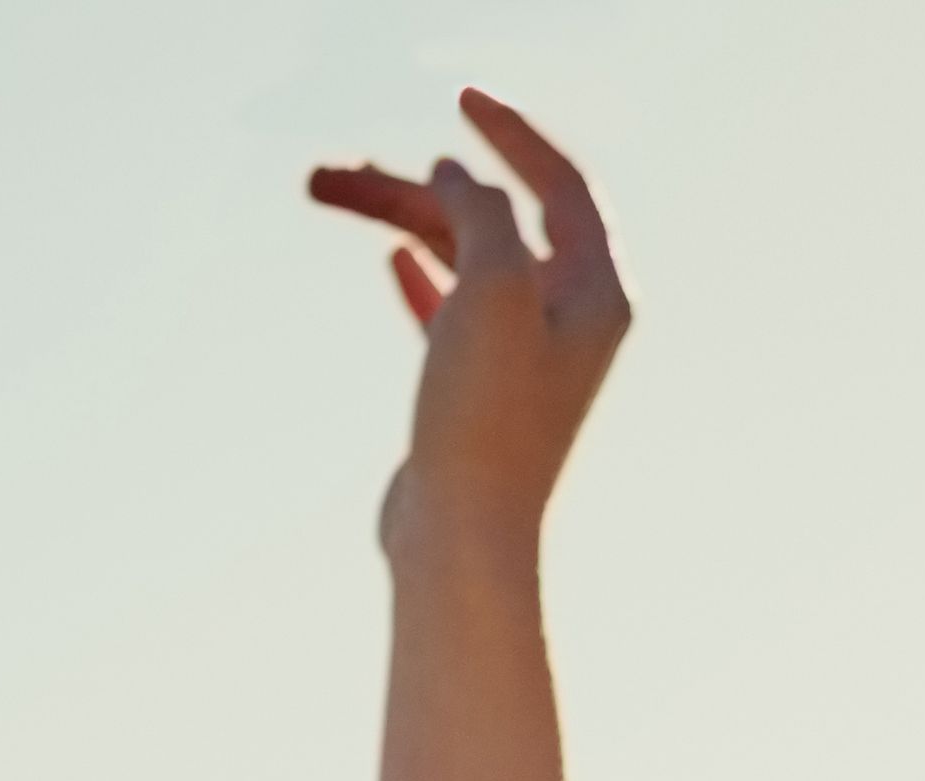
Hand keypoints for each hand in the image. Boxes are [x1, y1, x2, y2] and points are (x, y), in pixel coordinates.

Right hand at [303, 90, 628, 564]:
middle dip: (418, 188)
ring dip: (399, 221)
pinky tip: (389, 257)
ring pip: (461, 261)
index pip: (563, 185)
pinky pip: (451, 312)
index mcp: (596, 293)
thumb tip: (457, 176)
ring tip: (328, 189)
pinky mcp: (480, 394)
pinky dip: (420, 276)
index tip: (462, 102)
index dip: (513, 136)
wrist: (460, 534)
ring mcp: (524, 359)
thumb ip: (484, 211)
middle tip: (340, 170)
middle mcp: (570, 321)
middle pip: (494, 221)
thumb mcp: (494, 287)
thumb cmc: (486, 418)